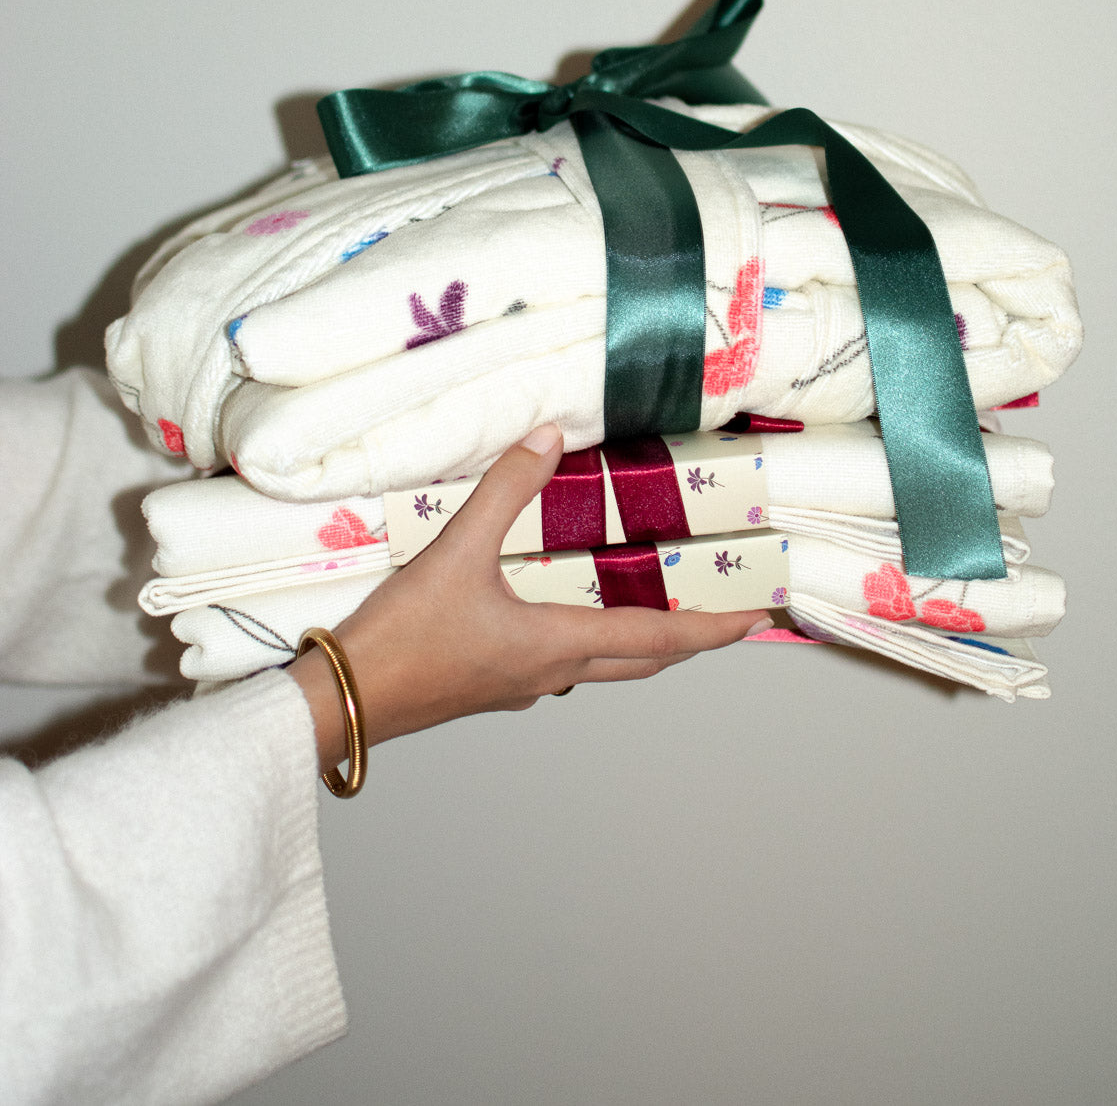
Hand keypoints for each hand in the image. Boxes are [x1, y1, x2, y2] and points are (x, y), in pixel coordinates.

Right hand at [289, 424, 772, 770]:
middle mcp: (549, 673)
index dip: (709, 628)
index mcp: (556, 644)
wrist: (342, 703)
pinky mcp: (487, 686)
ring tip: (654, 607)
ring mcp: (518, 686)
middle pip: (638, 662)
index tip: (752, 620)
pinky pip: (557, 664)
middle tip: (718, 616)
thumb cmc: (402, 638)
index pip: (656, 640)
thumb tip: (548, 437)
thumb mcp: (455, 551)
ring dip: (635, 643)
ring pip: (598, 666)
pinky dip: (584, 640)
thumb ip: (503, 490)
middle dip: (683, 640)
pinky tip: (561, 614)